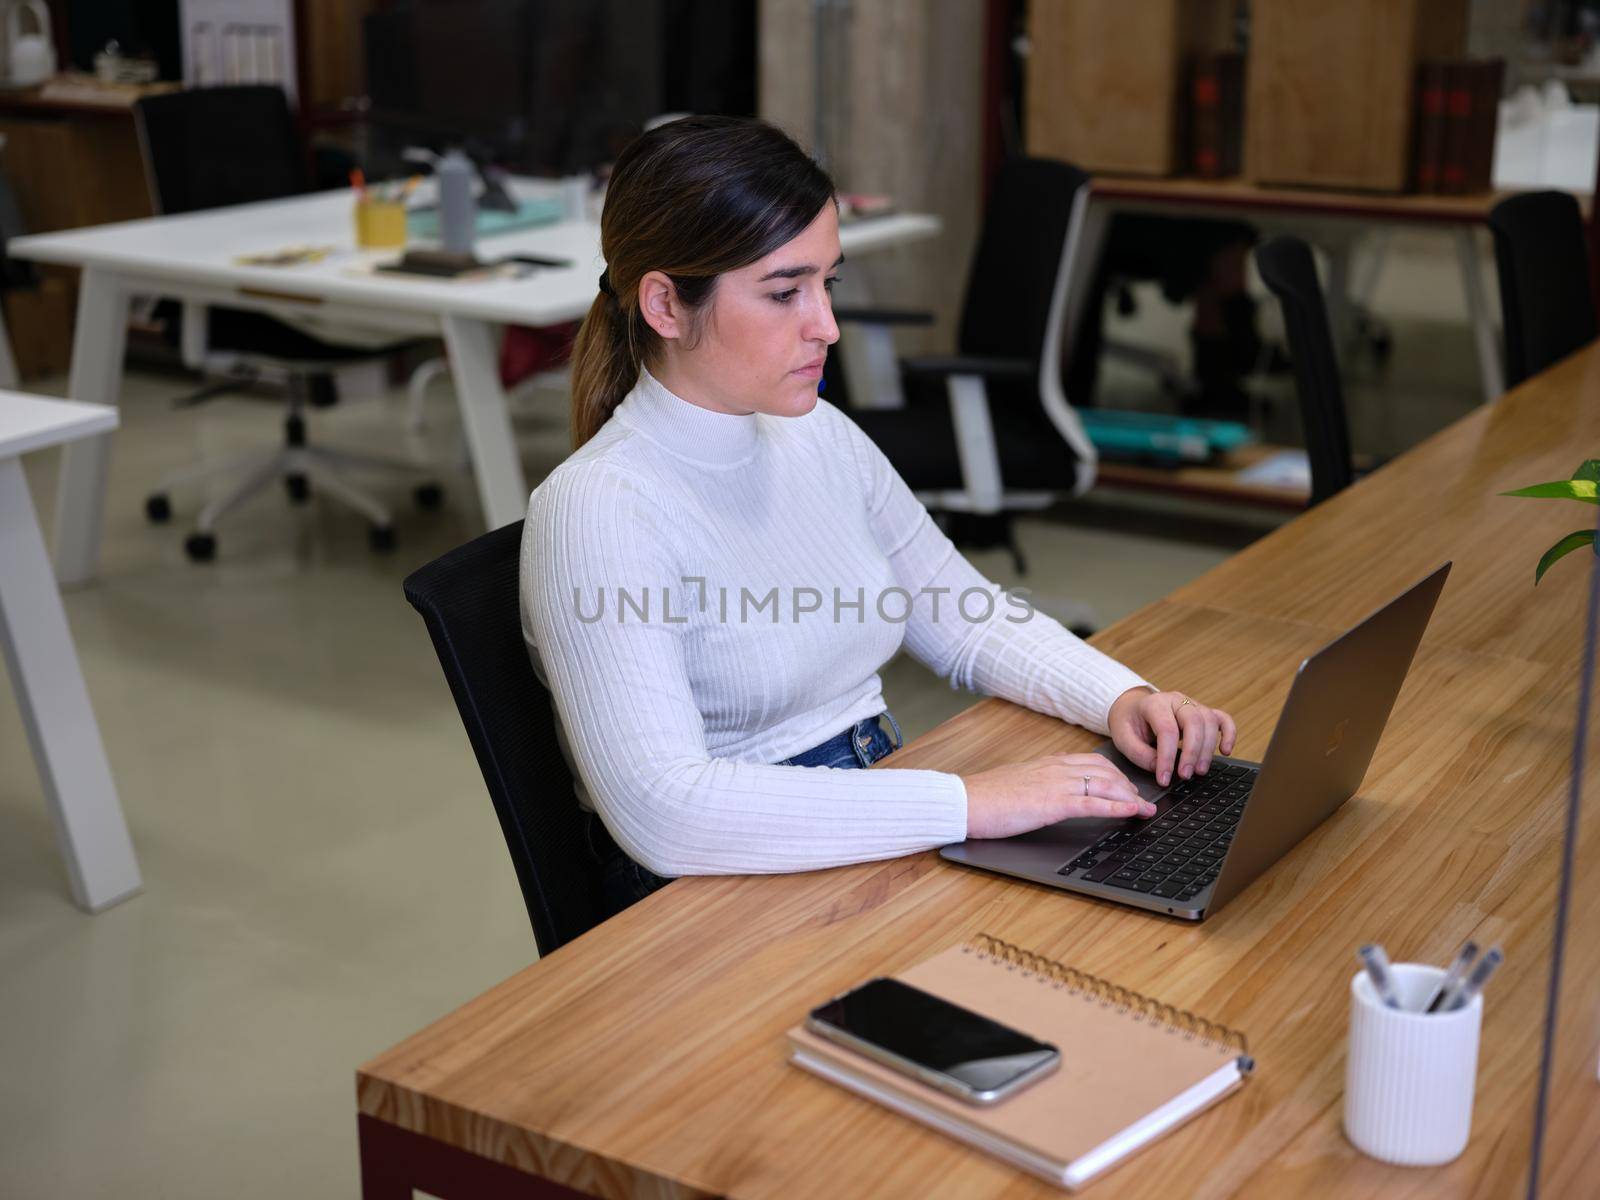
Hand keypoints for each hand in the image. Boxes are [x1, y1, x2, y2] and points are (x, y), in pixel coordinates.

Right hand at [962, 754, 1157, 839]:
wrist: (965, 801)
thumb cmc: (983, 797)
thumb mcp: (1015, 783)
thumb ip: (1035, 783)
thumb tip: (1043, 792)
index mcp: (1046, 764)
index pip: (1090, 762)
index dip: (1114, 774)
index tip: (1126, 786)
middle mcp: (1055, 769)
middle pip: (1104, 772)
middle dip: (1128, 786)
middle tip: (1142, 801)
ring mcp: (1055, 785)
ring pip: (1104, 785)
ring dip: (1130, 798)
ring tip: (1146, 810)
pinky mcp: (1052, 804)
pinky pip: (1093, 804)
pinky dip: (1117, 807)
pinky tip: (1132, 812)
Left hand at [1108, 686, 1236, 787]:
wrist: (1131, 707)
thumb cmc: (1128, 722)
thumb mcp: (1122, 738)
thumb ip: (1139, 754)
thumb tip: (1160, 768)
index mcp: (1154, 704)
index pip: (1167, 729)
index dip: (1167, 757)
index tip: (1164, 778)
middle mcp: (1176, 700)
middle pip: (1194, 721)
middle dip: (1192, 752)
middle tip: (1185, 776)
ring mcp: (1192, 704)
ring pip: (1210, 721)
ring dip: (1207, 749)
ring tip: (1199, 771)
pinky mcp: (1202, 712)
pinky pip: (1223, 719)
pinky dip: (1229, 734)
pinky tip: (1225, 751)